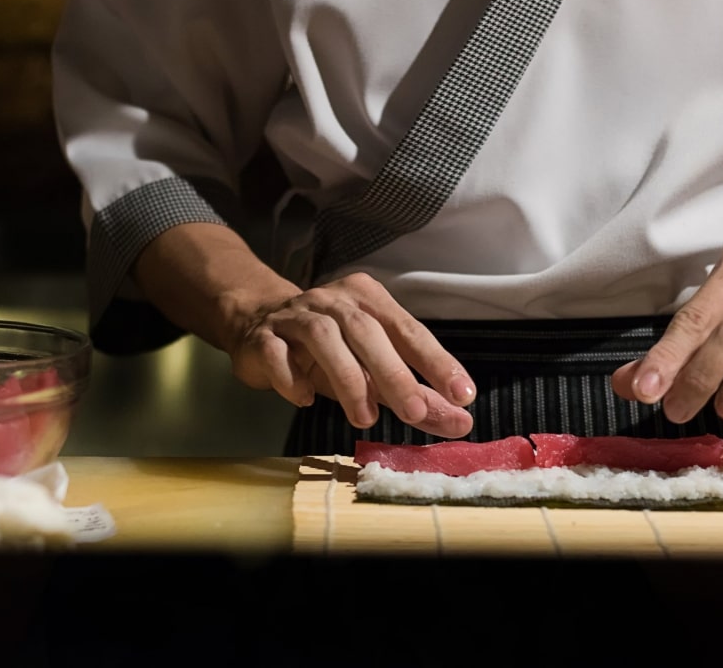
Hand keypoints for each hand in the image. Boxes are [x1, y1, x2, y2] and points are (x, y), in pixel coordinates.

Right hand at [226, 272, 476, 436]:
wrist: (259, 327)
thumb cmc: (330, 350)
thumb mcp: (377, 370)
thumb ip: (418, 394)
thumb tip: (461, 422)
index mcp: (369, 300)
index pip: (409, 330)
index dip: (437, 362)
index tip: (463, 395)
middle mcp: (334, 301)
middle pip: (366, 330)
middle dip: (394, 374)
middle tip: (415, 413)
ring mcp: (295, 315)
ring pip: (323, 338)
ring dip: (348, 379)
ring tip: (365, 418)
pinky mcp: (263, 337)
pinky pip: (276, 353)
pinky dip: (292, 378)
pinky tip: (304, 399)